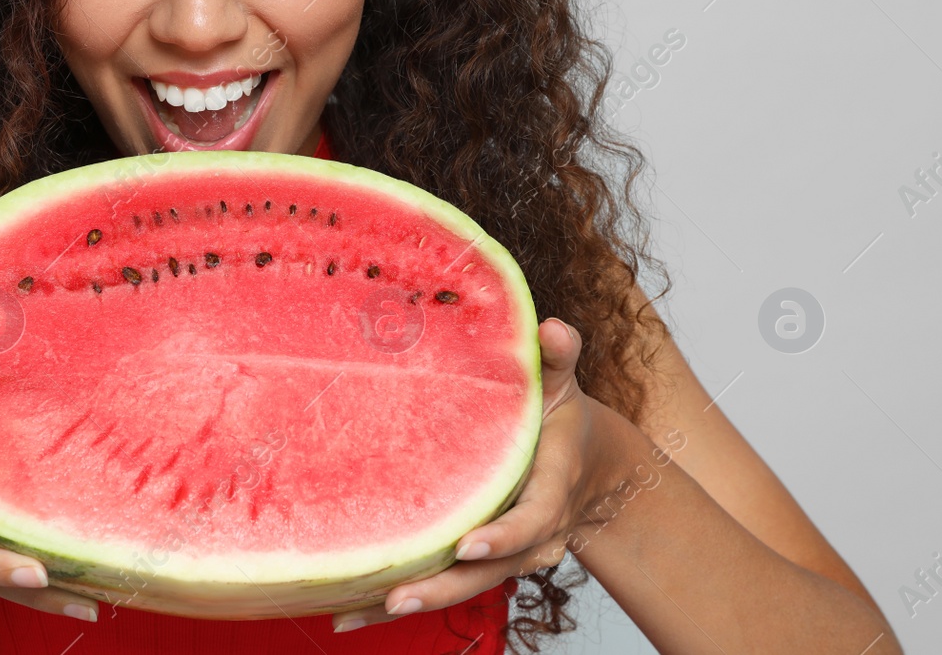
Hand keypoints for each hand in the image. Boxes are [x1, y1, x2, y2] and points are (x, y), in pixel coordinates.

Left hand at [331, 318, 621, 632]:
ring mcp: (505, 557)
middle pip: (488, 572)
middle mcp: (529, 537)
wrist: (588, 471)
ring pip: (462, 588)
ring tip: (355, 614)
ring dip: (412, 603)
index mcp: (549, 492)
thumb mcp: (563, 386)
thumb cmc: (562, 420)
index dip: (503, 536)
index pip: (530, 521)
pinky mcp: (479, 565)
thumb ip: (559, 358)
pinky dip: (401, 602)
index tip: (466, 544)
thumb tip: (552, 327)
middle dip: (443, 588)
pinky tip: (352, 614)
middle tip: (398, 598)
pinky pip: (444, 587)